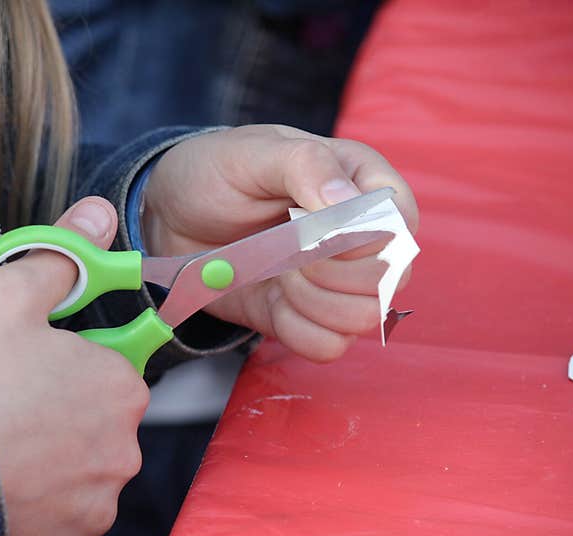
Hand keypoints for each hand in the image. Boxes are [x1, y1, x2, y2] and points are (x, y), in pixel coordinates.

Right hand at [0, 197, 148, 535]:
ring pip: (81, 472)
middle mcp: (123, 447)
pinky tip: (6, 486)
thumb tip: (99, 216)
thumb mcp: (11, 297)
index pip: (110, 370)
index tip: (34, 371)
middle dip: (64, 417)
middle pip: (98, 424)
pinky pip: (63, 517)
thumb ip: (64, 257)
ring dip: (54, 464)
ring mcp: (98, 499)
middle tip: (12, 411)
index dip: (70, 366)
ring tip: (4, 449)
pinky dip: (41, 506)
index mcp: (120, 386)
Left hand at [144, 125, 418, 361]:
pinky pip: (329, 346)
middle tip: (284, 249)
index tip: (307, 226)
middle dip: (327, 271)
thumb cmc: (216, 172)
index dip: (359, 238)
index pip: (400, 225)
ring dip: (312, 302)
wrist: (172, 217)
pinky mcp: (312, 317)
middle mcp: (363, 236)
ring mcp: (340, 282)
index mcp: (363, 183)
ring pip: (363, 319)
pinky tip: (273, 301)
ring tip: (276, 272)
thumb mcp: (251, 153)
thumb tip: (346, 203)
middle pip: (387, 280)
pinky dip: (296, 330)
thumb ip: (303, 165)